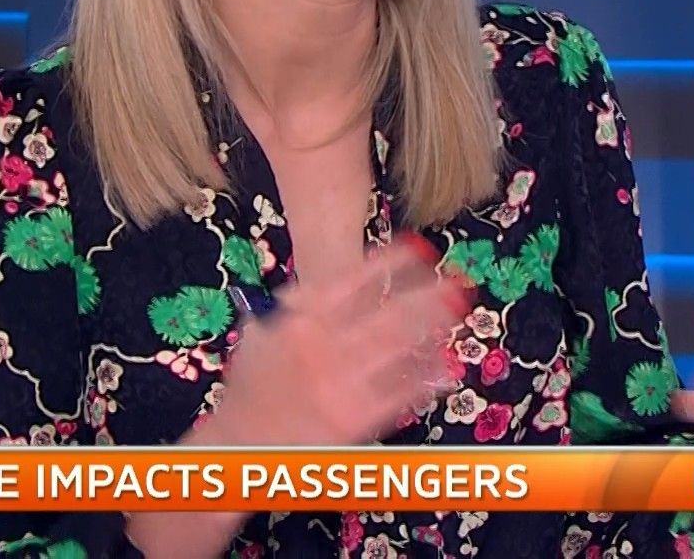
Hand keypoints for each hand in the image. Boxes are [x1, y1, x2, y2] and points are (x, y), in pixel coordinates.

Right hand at [192, 236, 469, 447]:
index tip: (418, 249)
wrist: (237, 444)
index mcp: (301, 323)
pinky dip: (425, 377)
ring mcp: (342, 383)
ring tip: (456, 310)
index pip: (354, 281)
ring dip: (432, 326)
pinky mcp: (355, 418)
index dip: (391, 263)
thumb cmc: (249, 389)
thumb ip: (292, 309)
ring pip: (399, 347)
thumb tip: (315, 284)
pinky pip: (399, 393)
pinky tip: (445, 364)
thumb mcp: (261, 336)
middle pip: (388, 311)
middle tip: (456, 278)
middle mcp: (325, 347)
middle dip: (426, 293)